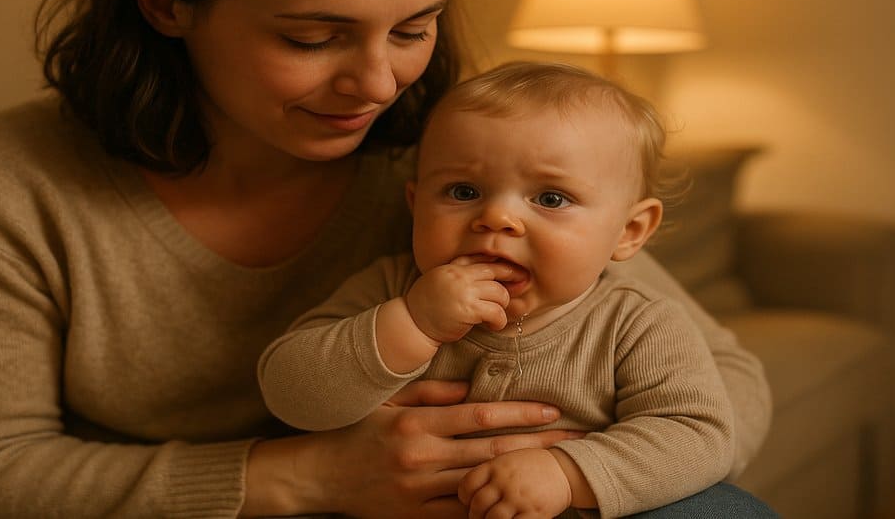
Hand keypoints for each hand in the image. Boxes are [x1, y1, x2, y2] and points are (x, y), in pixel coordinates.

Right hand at [296, 380, 584, 518]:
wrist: (321, 475)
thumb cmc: (358, 431)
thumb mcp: (389, 401)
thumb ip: (431, 392)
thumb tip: (472, 389)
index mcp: (417, 423)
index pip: (480, 416)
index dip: (520, 413)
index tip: (552, 410)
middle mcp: (422, 456)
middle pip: (491, 450)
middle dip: (535, 445)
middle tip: (573, 441)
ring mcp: (419, 491)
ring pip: (482, 485)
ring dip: (520, 478)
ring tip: (555, 473)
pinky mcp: (416, 516)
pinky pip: (460, 515)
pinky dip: (490, 509)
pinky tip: (517, 506)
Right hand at [405, 257, 516, 342]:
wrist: (413, 324)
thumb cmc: (428, 306)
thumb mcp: (440, 280)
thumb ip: (459, 273)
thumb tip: (487, 273)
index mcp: (452, 267)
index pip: (482, 259)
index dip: (501, 265)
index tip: (515, 271)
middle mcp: (459, 275)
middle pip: (495, 272)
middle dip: (510, 281)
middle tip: (518, 289)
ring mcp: (464, 291)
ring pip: (499, 293)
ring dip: (502, 306)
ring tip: (495, 315)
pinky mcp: (468, 310)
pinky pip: (496, 312)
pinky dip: (498, 321)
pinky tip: (493, 325)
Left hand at [458, 448, 572, 518]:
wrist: (565, 469)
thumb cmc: (533, 465)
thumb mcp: (508, 459)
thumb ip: (489, 473)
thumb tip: (469, 494)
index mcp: (496, 466)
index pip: (467, 484)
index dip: (465, 497)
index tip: (469, 502)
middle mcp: (505, 481)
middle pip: (478, 505)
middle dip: (475, 515)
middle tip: (479, 517)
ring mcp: (520, 498)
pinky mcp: (534, 512)